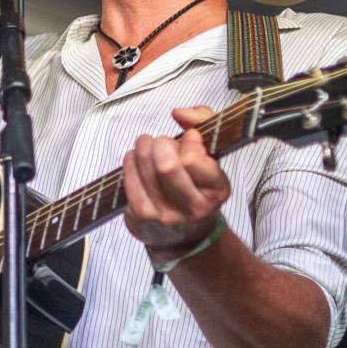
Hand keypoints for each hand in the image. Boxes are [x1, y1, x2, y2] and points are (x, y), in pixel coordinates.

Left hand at [121, 105, 230, 257]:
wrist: (183, 234)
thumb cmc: (196, 186)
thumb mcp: (211, 156)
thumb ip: (204, 123)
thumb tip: (179, 112)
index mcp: (217, 191)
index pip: (194, 159)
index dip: (188, 141)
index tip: (189, 138)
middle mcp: (194, 208)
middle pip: (166, 165)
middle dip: (160, 143)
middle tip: (162, 141)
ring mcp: (166, 215)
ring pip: (145, 170)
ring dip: (142, 148)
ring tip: (146, 144)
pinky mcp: (142, 218)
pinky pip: (129, 180)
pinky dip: (129, 162)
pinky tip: (134, 158)